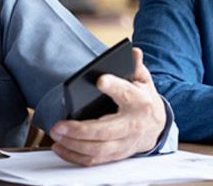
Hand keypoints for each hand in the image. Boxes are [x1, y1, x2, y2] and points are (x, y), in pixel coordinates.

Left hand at [49, 48, 165, 165]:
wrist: (156, 126)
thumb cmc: (143, 99)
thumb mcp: (143, 80)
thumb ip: (136, 66)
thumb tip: (133, 52)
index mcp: (140, 102)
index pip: (127, 94)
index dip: (114, 87)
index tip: (100, 80)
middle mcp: (132, 125)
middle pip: (106, 131)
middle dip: (80, 130)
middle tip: (59, 125)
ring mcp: (124, 144)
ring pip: (98, 150)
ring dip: (74, 145)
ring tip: (56, 134)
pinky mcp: (115, 155)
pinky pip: (94, 161)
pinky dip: (74, 157)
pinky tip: (60, 147)